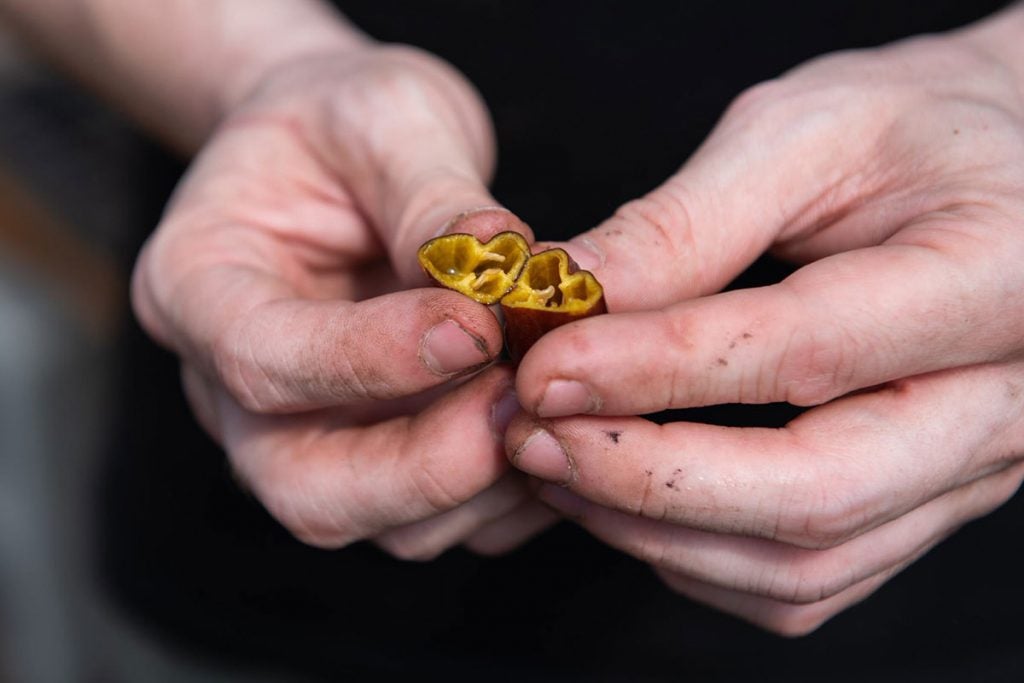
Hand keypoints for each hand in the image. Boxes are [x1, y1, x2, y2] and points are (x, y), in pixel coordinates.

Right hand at [132, 43, 555, 558]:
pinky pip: (437, 518)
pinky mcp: (375, 455)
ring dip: (479, 485)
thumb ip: (432, 198)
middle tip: (521, 399)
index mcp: (200, 286)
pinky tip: (557, 424)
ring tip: (553, 399)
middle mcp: (235, 387)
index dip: (371, 360)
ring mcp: (306, 433)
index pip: (263, 359)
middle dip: (424, 467)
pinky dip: (504, 494)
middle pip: (305, 489)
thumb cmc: (344, 121)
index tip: (479, 327)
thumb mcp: (384, 117)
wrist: (341, 151)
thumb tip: (503, 270)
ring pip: (380, 523)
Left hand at [507, 14, 1023, 633]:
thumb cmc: (914, 129)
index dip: (657, 370)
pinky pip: (810, 577)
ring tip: (558, 467)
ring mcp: (964, 471)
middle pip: (816, 493)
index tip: (544, 367)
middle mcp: (1000, 402)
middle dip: (650, 480)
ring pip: (807, 563)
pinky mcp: (919, 502)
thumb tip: (569, 297)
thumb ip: (689, 221)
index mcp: (994, 276)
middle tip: (534, 439)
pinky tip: (625, 498)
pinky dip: (699, 557)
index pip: (808, 350)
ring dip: (658, 531)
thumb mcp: (806, 130)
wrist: (994, 173)